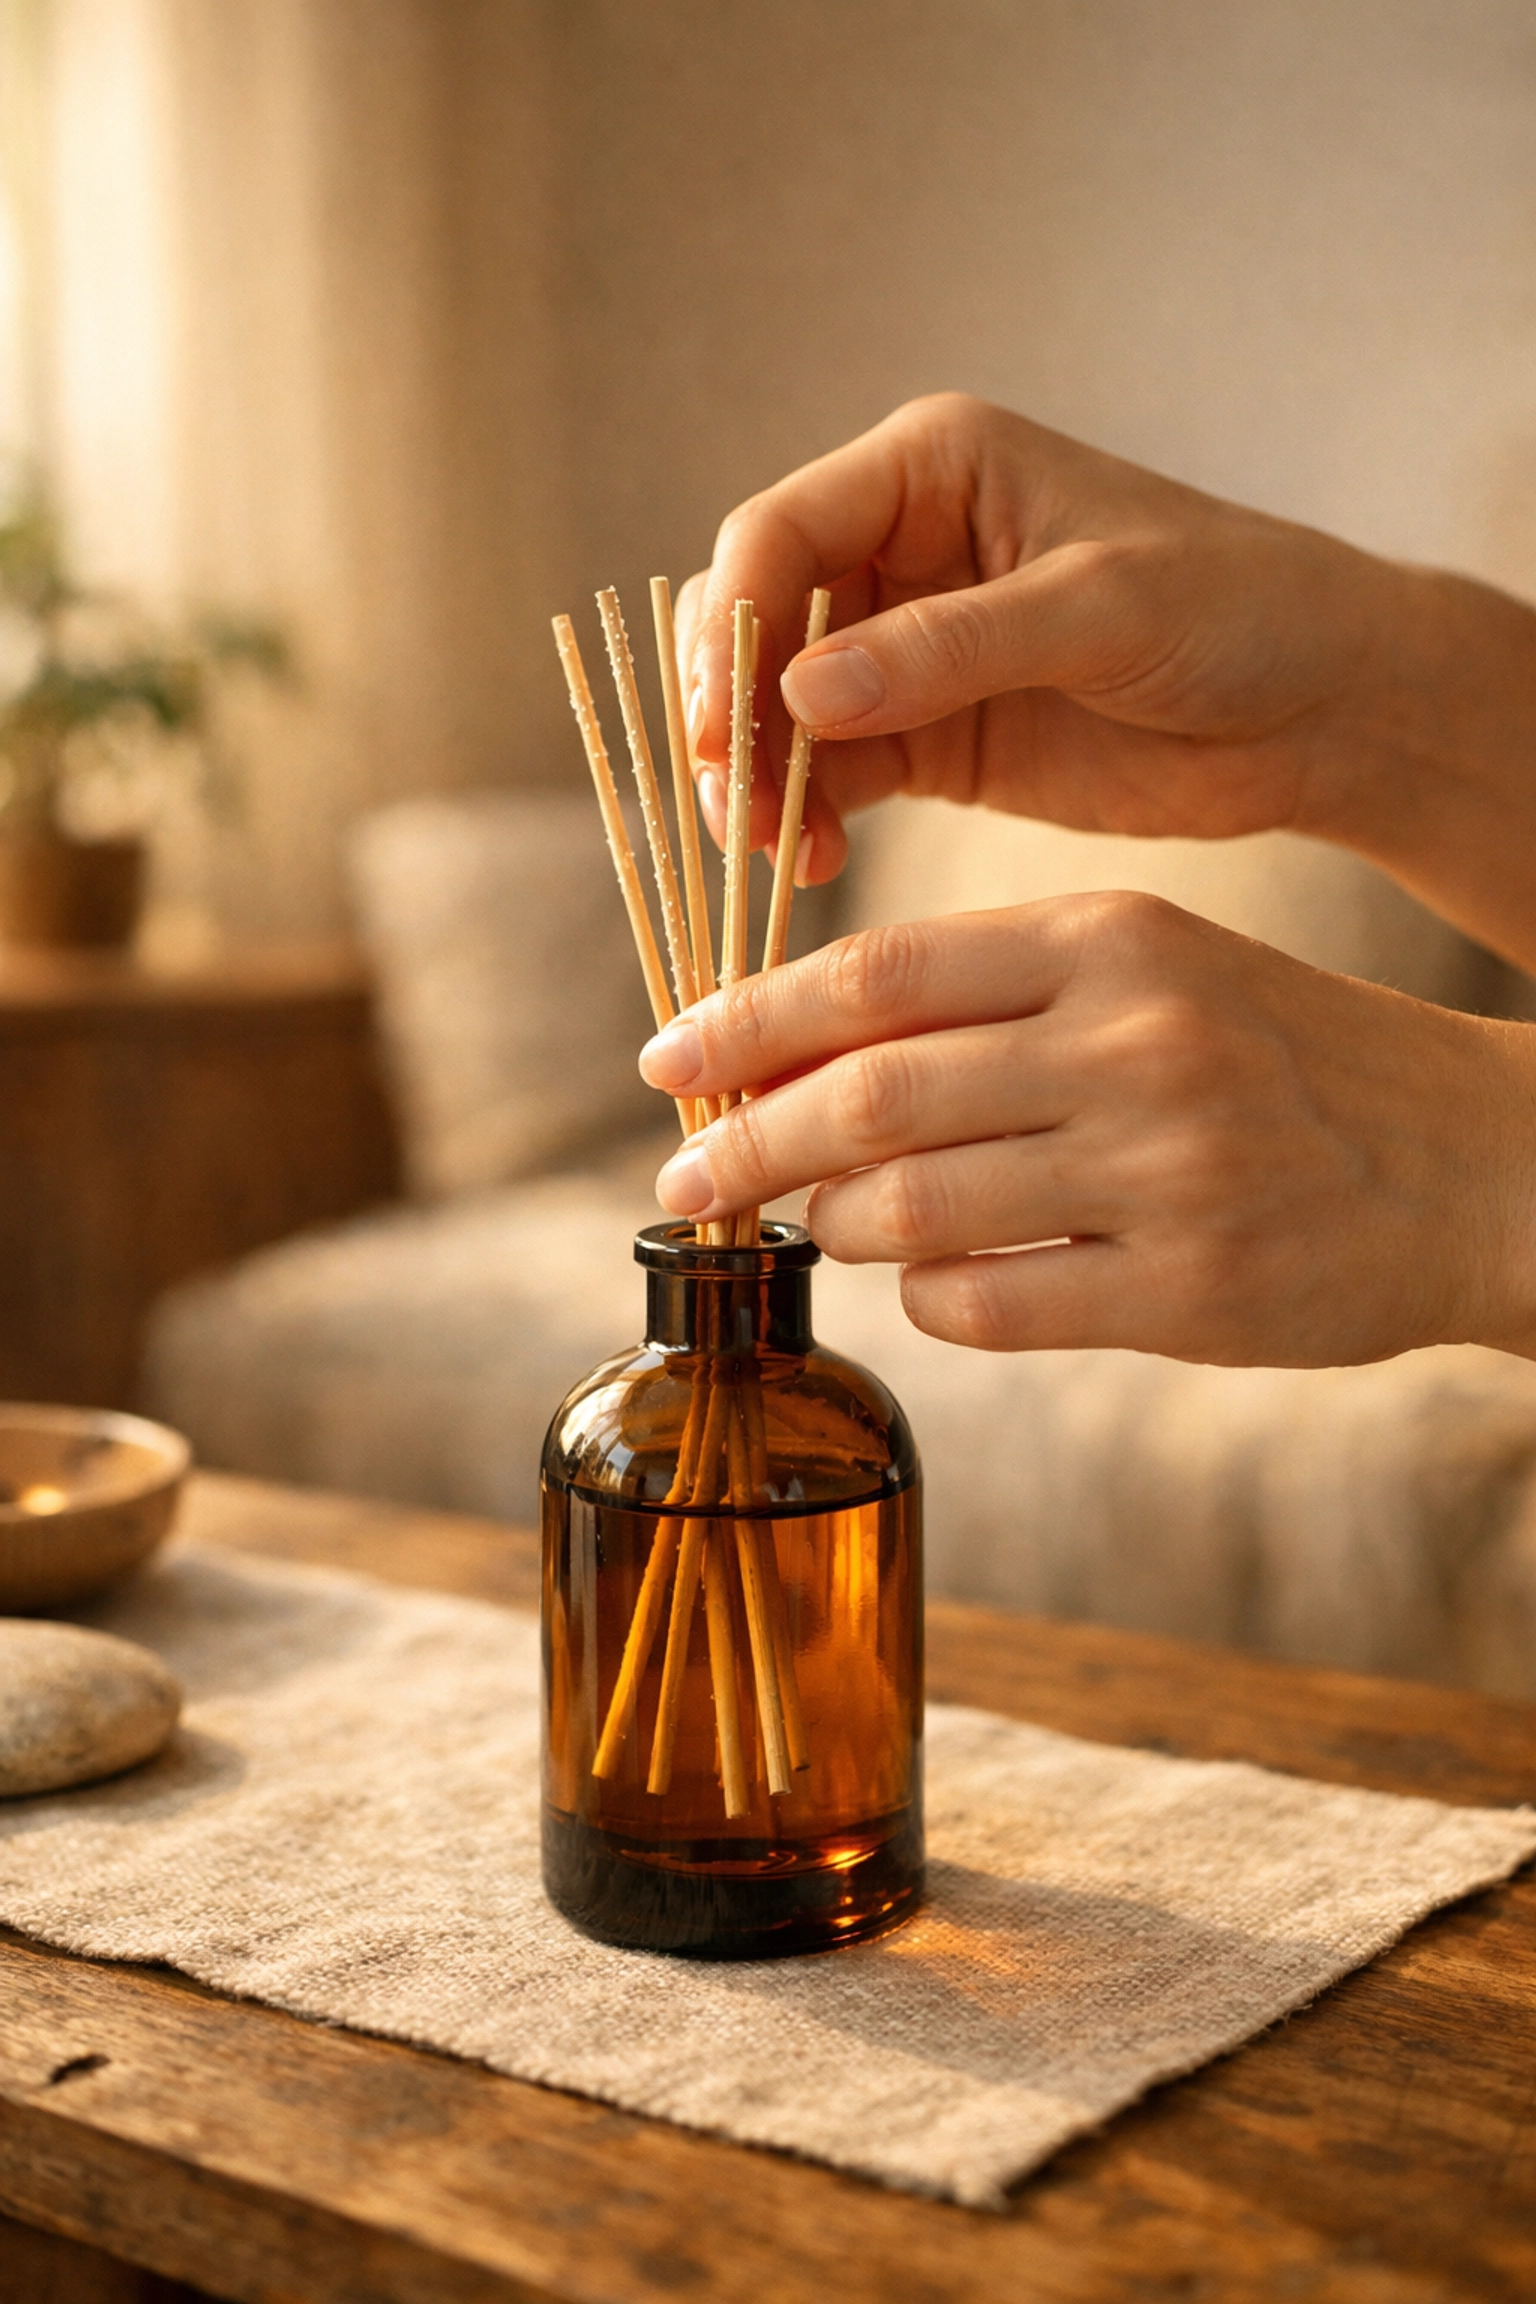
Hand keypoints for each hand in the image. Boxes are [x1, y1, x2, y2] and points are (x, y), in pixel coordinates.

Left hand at [638, 897, 1535, 1366]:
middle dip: (746, 1140)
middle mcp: (1134, 1043)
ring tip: (823, 1221)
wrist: (1472, 1161)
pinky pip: (986, 1305)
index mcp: (1111, 941)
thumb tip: (799, 1054)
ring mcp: (1166, 1171)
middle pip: (868, 1096)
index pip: (878, 973)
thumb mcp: (1154, 973)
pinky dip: (926, 1297)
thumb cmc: (1279, 1060)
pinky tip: (935, 1279)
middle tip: (684, 1174)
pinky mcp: (1189, 1289)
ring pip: (910, 1208)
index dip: (748, 1021)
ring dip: (837, 1223)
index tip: (666, 1060)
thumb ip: (992, 1000)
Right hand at [674, 394, 1535, 971]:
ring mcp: (905, 649)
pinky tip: (808, 864)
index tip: (718, 727)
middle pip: (755, 622)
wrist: (1323, 708)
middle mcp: (900, 548)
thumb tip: (802, 693)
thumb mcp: (1102, 610)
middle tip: (731, 806)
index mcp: (931, 469)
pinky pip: (829, 773)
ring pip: (777, 707)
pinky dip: (804, 817)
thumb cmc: (1238, 611)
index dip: (731, 628)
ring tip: (770, 853)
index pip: (780, 532)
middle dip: (728, 712)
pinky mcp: (926, 736)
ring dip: (757, 778)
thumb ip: (953, 647)